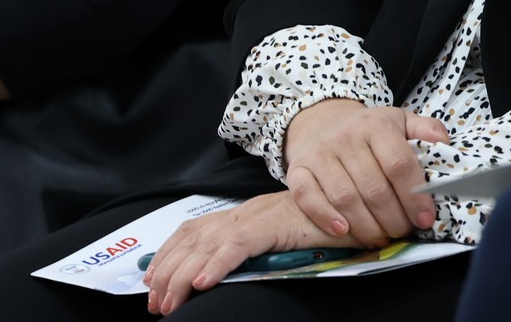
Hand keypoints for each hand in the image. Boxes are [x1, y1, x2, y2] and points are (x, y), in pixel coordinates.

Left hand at [141, 192, 345, 314]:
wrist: (358, 207)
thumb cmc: (323, 230)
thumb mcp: (278, 244)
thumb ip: (251, 253)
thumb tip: (218, 279)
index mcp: (243, 216)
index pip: (193, 230)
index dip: (168, 255)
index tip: (153, 284)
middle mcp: (245, 213)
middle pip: (193, 238)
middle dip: (167, 272)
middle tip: (156, 303)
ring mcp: (259, 216)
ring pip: (208, 243)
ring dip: (183, 275)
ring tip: (171, 302)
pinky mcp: (276, 223)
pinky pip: (240, 244)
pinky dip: (218, 262)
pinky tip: (204, 283)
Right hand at [279, 98, 447, 246]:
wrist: (323, 121)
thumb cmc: (368, 130)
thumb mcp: (399, 121)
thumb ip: (424, 129)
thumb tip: (444, 141)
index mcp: (376, 125)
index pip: (399, 164)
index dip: (414, 196)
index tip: (424, 219)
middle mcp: (346, 137)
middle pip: (374, 188)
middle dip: (393, 218)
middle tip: (402, 232)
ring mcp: (320, 153)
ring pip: (345, 197)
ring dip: (366, 225)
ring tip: (380, 237)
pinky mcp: (297, 170)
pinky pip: (308, 198)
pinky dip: (325, 218)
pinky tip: (343, 231)